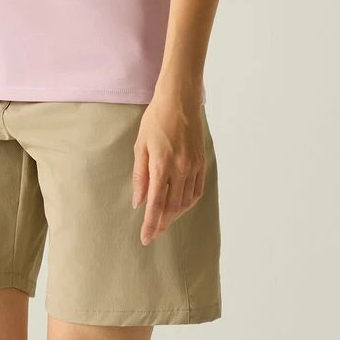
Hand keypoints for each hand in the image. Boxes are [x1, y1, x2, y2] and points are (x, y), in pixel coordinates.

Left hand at [131, 88, 207, 243]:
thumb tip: (138, 201)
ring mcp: (194, 166)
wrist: (180, 100)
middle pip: (172, 207)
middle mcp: (180, 169)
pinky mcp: (202, 162)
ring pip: (186, 201)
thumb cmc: (156, 120)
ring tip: (164, 221)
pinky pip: (197, 190)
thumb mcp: (140, 146)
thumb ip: (140, 176)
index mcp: (162, 165)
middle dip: (162, 223)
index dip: (150, 224)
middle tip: (153, 233)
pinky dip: (188, 203)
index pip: (156, 203)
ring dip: (174, 215)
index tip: (146, 238)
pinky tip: (180, 207)